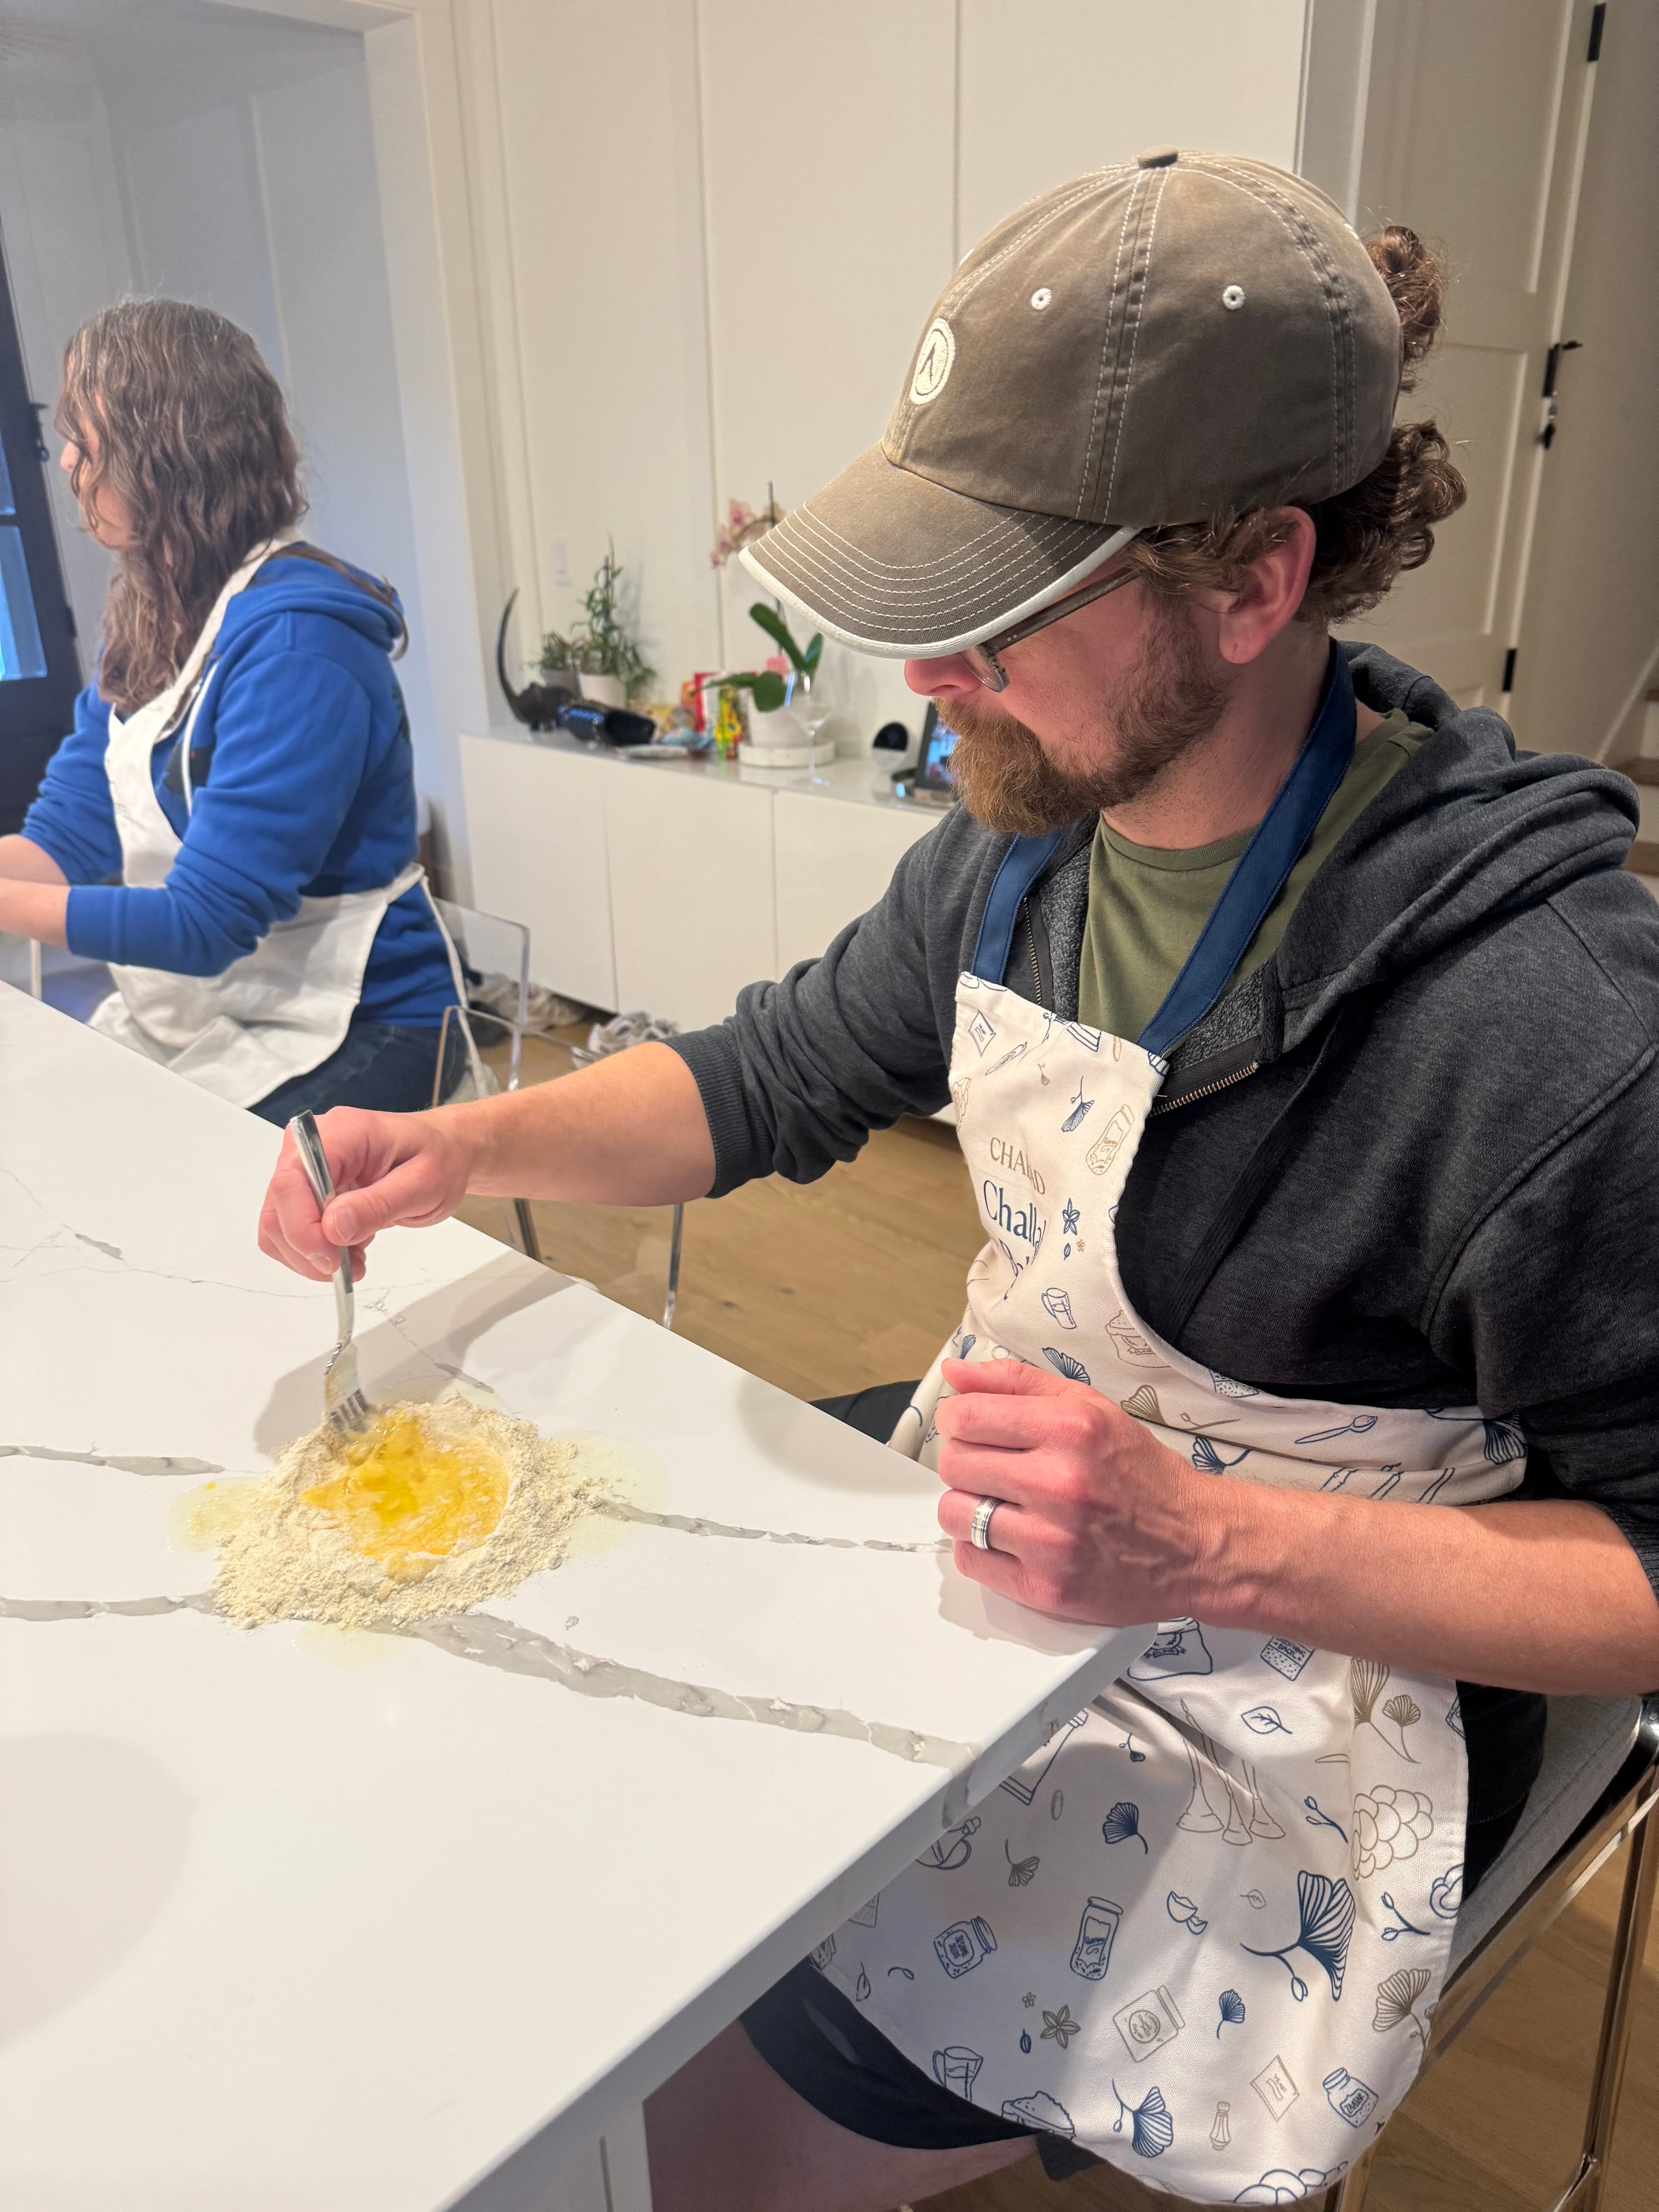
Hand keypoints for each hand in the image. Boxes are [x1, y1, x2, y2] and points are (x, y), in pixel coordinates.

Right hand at [257, 1107, 474, 1280]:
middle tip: (349, 1269)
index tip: (331, 1261)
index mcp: (336, 1133)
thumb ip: (377, 1204)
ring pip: (278, 1226)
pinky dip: (315, 1253)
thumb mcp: (422, 1183)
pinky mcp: (309, 1193)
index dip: (302, 1229)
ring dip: (310, 1257)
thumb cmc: (439, 1158)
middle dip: (306, 1250)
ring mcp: (306, 1171)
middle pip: (278, 1208)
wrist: (445, 1153)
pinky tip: (350, 1251)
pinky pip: (292, 1232)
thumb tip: (332, 1228)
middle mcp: (309, 1148)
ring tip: (356, 1259)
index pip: (291, 1183)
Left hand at [934, 1358, 1210, 1623]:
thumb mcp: (1089, 1407)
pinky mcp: (1045, 1588)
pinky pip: (970, 1559)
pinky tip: (1013, 1537)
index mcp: (1070, 1430)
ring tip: (1004, 1505)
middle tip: (997, 1468)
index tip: (970, 1427)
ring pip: (954, 1513)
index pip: (966, 1417)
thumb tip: (955, 1373)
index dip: (958, 1420)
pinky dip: (981, 1547)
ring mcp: (1051, 1541)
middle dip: (967, 1461)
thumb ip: (1017, 1383)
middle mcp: (1058, 1484)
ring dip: (969, 1506)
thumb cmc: (1140, 1474)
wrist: (1194, 1545)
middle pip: (954, 1464)